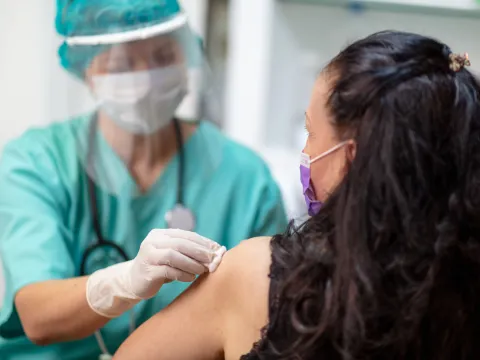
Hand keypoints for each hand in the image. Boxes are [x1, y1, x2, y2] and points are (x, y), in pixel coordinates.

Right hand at [86, 229, 225, 317]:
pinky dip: (182, 274)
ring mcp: (148, 256)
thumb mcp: (172, 255)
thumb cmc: (159, 268)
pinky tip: (191, 278)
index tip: (218, 249)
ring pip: (173, 256)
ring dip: (191, 263)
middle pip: (180, 243)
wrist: (132, 282)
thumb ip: (188, 251)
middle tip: (213, 260)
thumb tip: (217, 251)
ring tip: (203, 270)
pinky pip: (167, 271)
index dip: (203, 241)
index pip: (185, 235)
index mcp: (160, 234)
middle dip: (199, 251)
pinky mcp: (147, 272)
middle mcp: (152, 242)